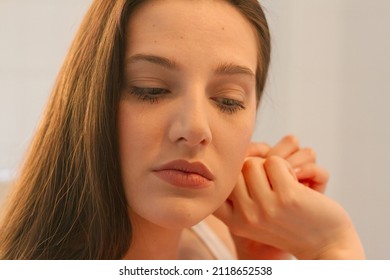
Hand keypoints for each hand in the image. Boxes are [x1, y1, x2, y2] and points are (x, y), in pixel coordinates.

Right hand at [232, 135, 327, 258]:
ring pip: (252, 163)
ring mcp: (265, 208)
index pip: (215, 189)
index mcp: (234, 222)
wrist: (327, 244)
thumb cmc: (290, 224)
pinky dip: (287, 164)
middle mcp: (246, 217)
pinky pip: (274, 161)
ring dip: (270, 165)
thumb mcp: (254, 218)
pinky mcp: (287, 197)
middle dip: (253, 167)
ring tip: (282, 179)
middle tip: (269, 179)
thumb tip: (233, 157)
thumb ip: (237, 197)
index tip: (243, 176)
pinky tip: (295, 180)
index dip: (226, 175)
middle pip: (235, 170)